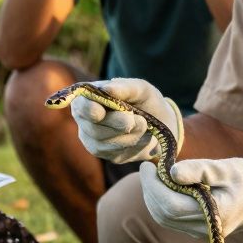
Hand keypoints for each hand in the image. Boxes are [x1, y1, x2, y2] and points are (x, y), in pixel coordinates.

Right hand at [69, 78, 183, 163]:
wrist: (162, 124)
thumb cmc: (146, 101)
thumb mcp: (141, 89)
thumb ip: (125, 87)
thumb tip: (106, 88)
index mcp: (89, 98)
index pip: (80, 105)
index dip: (87, 110)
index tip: (100, 113)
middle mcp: (85, 120)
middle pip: (93, 128)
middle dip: (117, 124)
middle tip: (140, 121)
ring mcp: (93, 140)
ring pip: (104, 144)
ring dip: (129, 136)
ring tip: (145, 125)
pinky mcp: (106, 155)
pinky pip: (116, 154)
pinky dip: (133, 145)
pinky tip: (142, 136)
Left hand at [139, 157, 242, 237]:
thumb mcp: (228, 168)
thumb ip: (200, 170)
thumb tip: (171, 172)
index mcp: (215, 214)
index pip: (171, 205)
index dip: (154, 186)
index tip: (149, 165)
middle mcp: (206, 229)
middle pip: (164, 214)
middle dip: (150, 190)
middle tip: (148, 167)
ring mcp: (203, 233)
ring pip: (166, 220)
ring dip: (154, 197)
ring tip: (154, 174)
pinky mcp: (200, 230)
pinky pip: (173, 220)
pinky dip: (163, 203)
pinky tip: (165, 185)